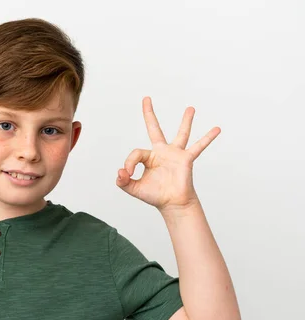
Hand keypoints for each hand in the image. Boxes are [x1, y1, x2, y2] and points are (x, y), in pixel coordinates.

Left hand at [116, 96, 220, 211]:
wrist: (172, 204)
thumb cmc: (154, 196)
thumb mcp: (134, 188)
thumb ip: (123, 181)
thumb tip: (120, 172)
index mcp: (148, 157)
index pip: (136, 153)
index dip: (129, 163)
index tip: (127, 173)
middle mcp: (162, 152)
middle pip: (154, 129)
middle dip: (149, 113)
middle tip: (146, 98)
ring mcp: (175, 154)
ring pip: (180, 134)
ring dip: (185, 121)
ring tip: (190, 108)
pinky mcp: (186, 159)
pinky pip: (198, 147)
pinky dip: (207, 138)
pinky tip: (216, 129)